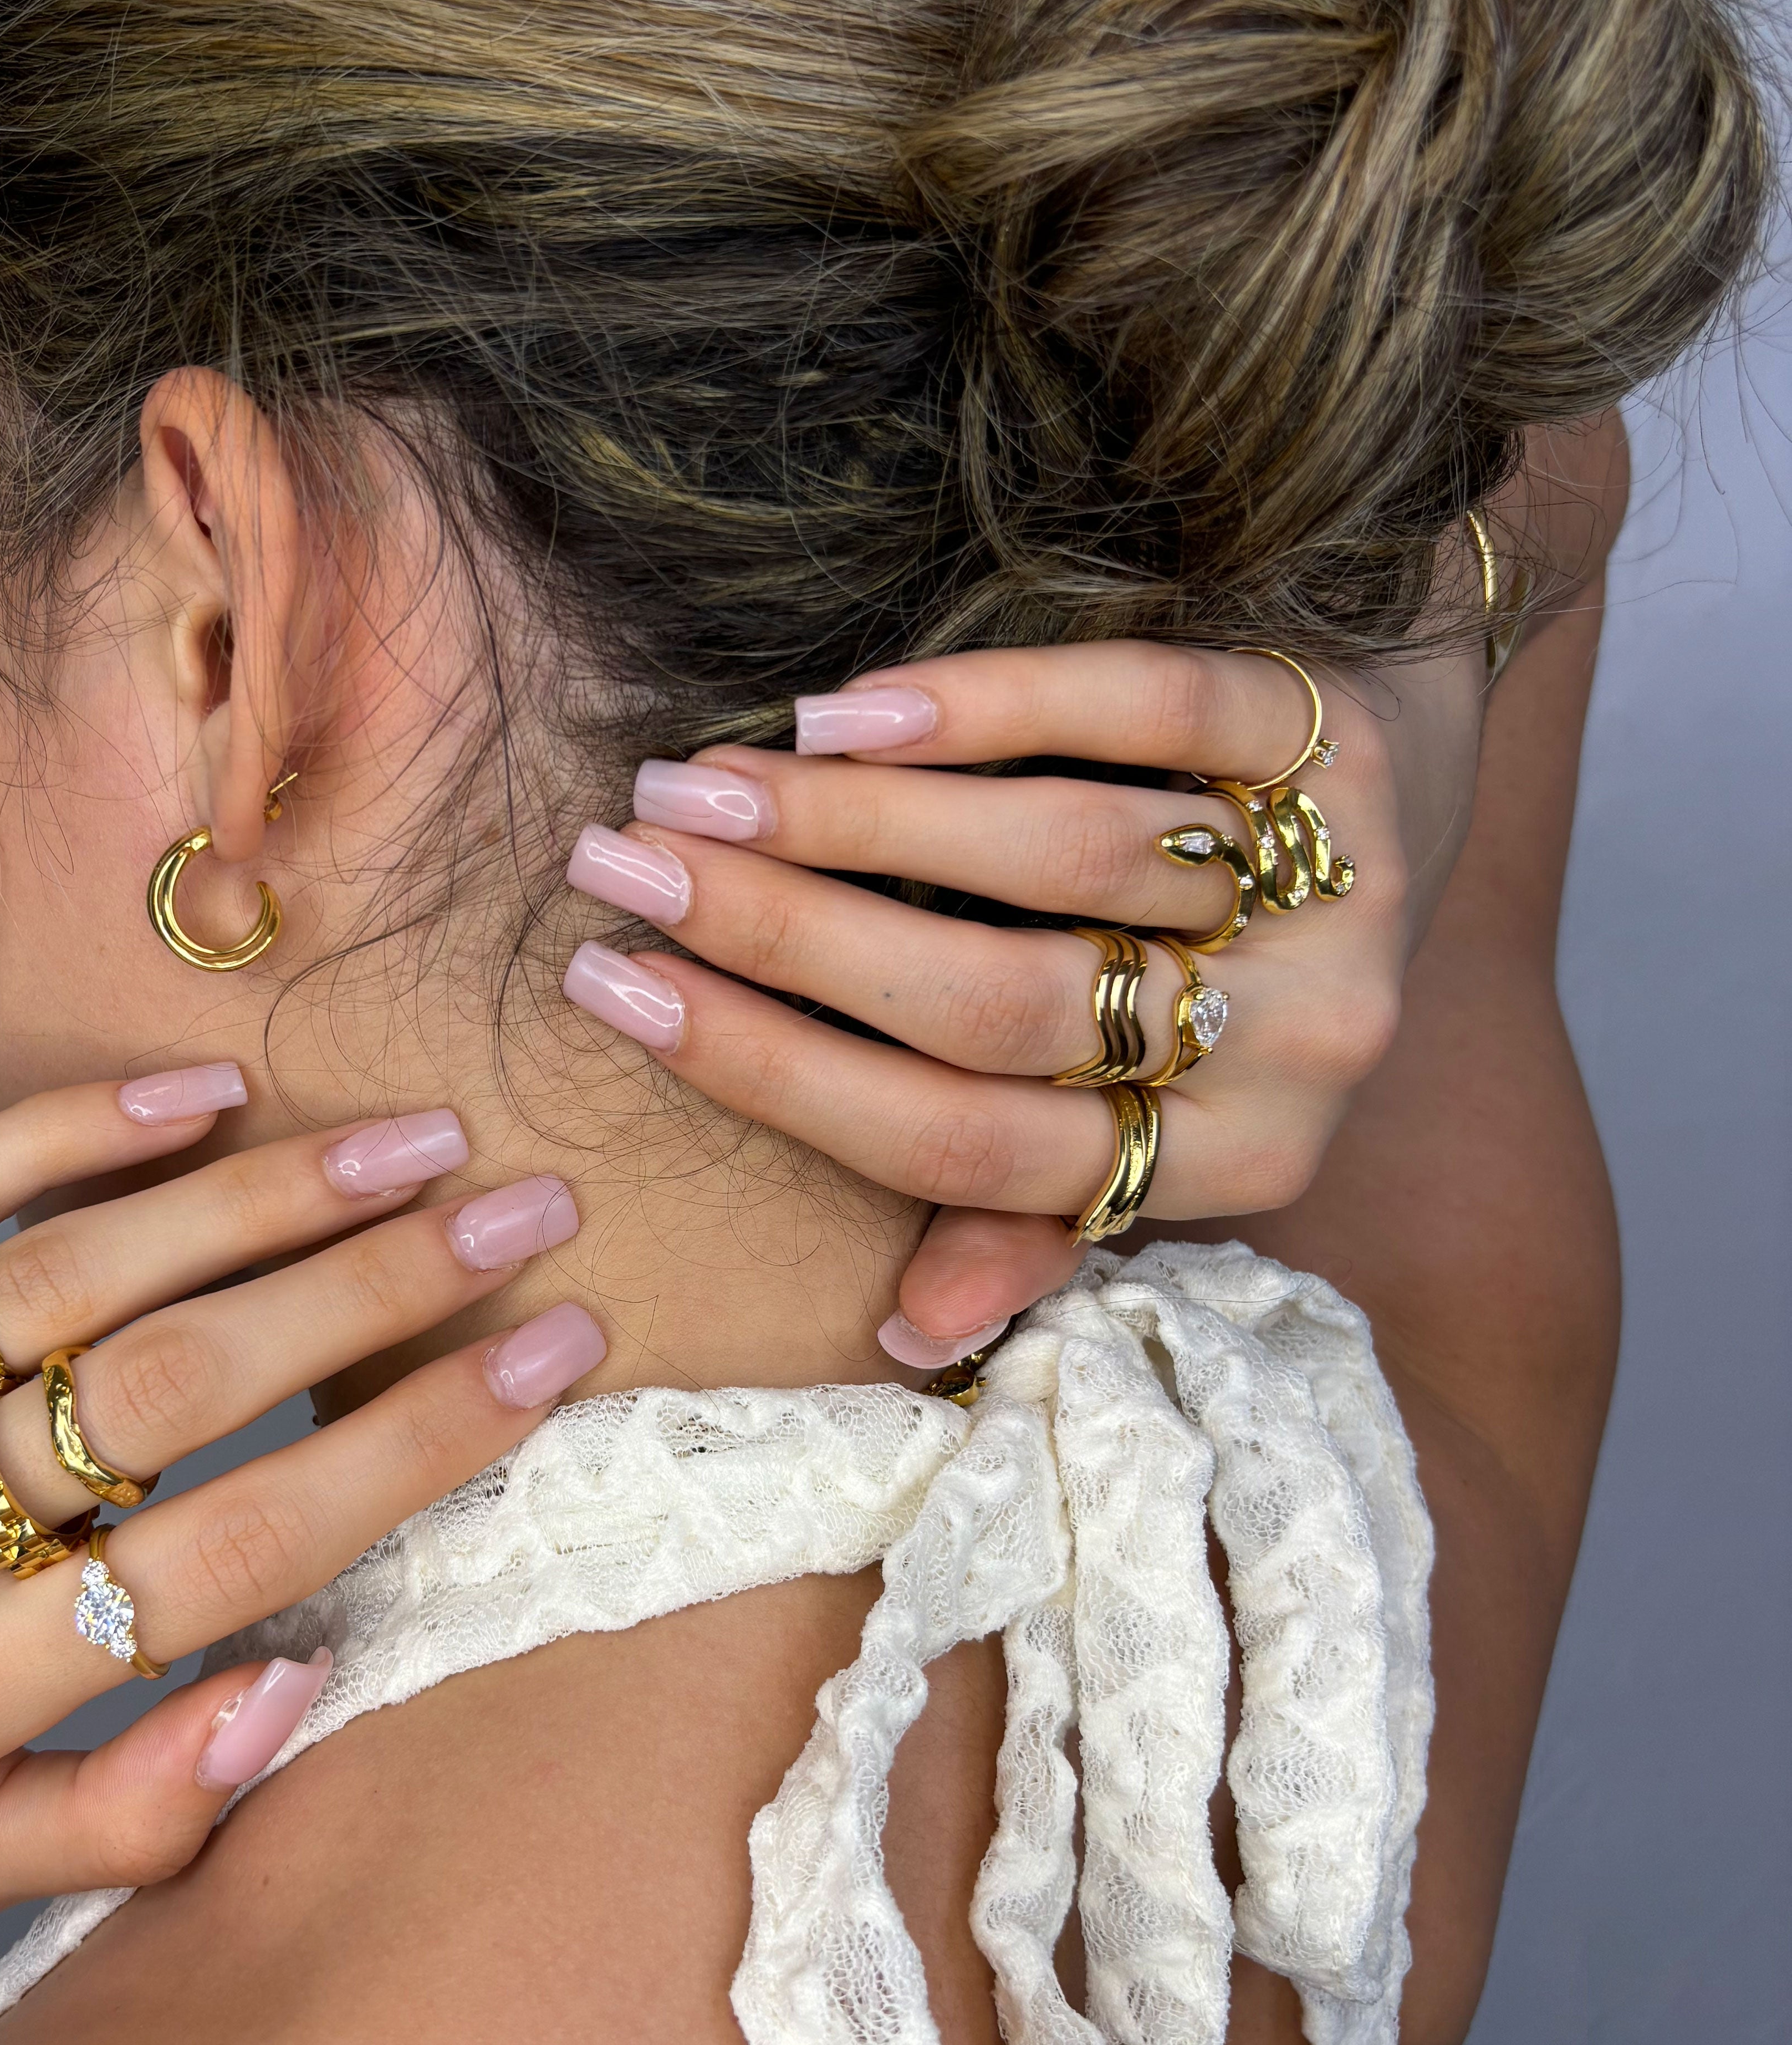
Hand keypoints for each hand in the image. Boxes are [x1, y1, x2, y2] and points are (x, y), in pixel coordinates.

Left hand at [0, 1078, 595, 2044]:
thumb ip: (136, 1807)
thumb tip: (309, 1682)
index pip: (238, 1545)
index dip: (416, 1445)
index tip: (551, 1356)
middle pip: (178, 1382)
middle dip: (378, 1287)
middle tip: (522, 1208)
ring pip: (69, 1273)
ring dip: (259, 1196)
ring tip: (406, 1142)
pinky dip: (61, 1135)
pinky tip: (197, 1095)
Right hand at [563, 634, 1482, 1355]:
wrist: (1418, 757)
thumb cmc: (1223, 954)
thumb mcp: (1150, 1109)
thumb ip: (1028, 1206)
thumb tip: (897, 1335)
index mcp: (1236, 1164)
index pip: (967, 1146)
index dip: (780, 1076)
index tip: (625, 998)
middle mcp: (1303, 1046)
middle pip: (998, 1006)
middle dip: (781, 940)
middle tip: (626, 872)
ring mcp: (1338, 887)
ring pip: (1059, 861)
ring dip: (853, 821)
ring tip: (702, 787)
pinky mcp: (1340, 737)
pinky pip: (1147, 714)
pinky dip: (989, 709)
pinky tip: (849, 713)